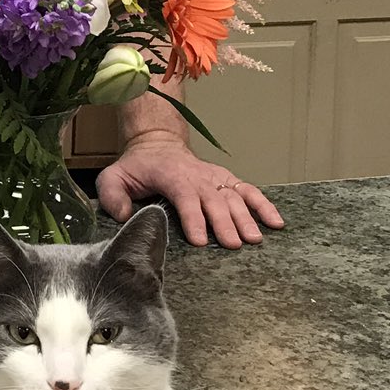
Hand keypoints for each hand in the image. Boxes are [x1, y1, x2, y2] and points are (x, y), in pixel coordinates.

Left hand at [95, 137, 282, 248]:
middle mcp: (197, 176)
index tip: (201, 240)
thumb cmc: (137, 166)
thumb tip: (123, 215)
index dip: (193, 218)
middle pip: (214, 201)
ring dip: (247, 217)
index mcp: (171, 176)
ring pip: (234, 197)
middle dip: (225, 223)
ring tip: (256, 238)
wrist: (158, 143)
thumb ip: (113, 195)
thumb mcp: (114, 176)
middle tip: (235, 245)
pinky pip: (248, 191)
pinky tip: (277, 222)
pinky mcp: (226, 180)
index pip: (185, 197)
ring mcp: (215, 178)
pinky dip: (264, 205)